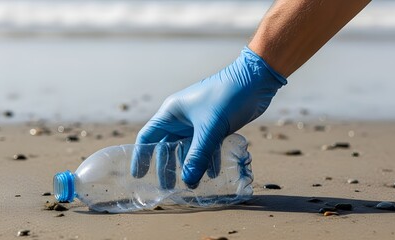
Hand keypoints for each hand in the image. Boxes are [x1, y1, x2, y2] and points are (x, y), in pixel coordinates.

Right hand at [132, 46, 286, 187]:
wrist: (256, 80)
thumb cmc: (228, 97)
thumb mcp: (210, 128)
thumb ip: (198, 156)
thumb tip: (188, 182)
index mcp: (172, 112)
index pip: (149, 135)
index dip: (141, 155)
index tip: (139, 175)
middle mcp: (182, 117)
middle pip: (167, 145)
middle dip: (168, 166)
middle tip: (169, 187)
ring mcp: (198, 121)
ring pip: (188, 148)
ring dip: (189, 165)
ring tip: (193, 184)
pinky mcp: (214, 125)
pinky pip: (205, 146)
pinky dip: (207, 159)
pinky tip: (213, 173)